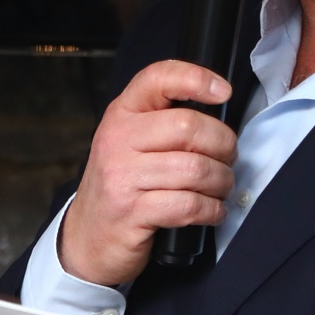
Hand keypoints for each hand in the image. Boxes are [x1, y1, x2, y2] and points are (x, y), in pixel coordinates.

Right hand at [59, 61, 237, 287]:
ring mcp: (122, 176)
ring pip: (195, 168)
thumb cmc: (121, 187)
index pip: (158, 78)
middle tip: (227, 159)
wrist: (87, 237)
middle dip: (223, 145)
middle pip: (189, 127)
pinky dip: (211, 209)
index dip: (196, 78)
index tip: (222, 92)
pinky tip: (212, 211)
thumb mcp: (130, 144)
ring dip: (221, 182)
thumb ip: (163, 124)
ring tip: (220, 188)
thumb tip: (218, 116)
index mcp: (121, 115)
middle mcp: (118, 140)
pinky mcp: (132, 211)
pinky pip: (189, 205)